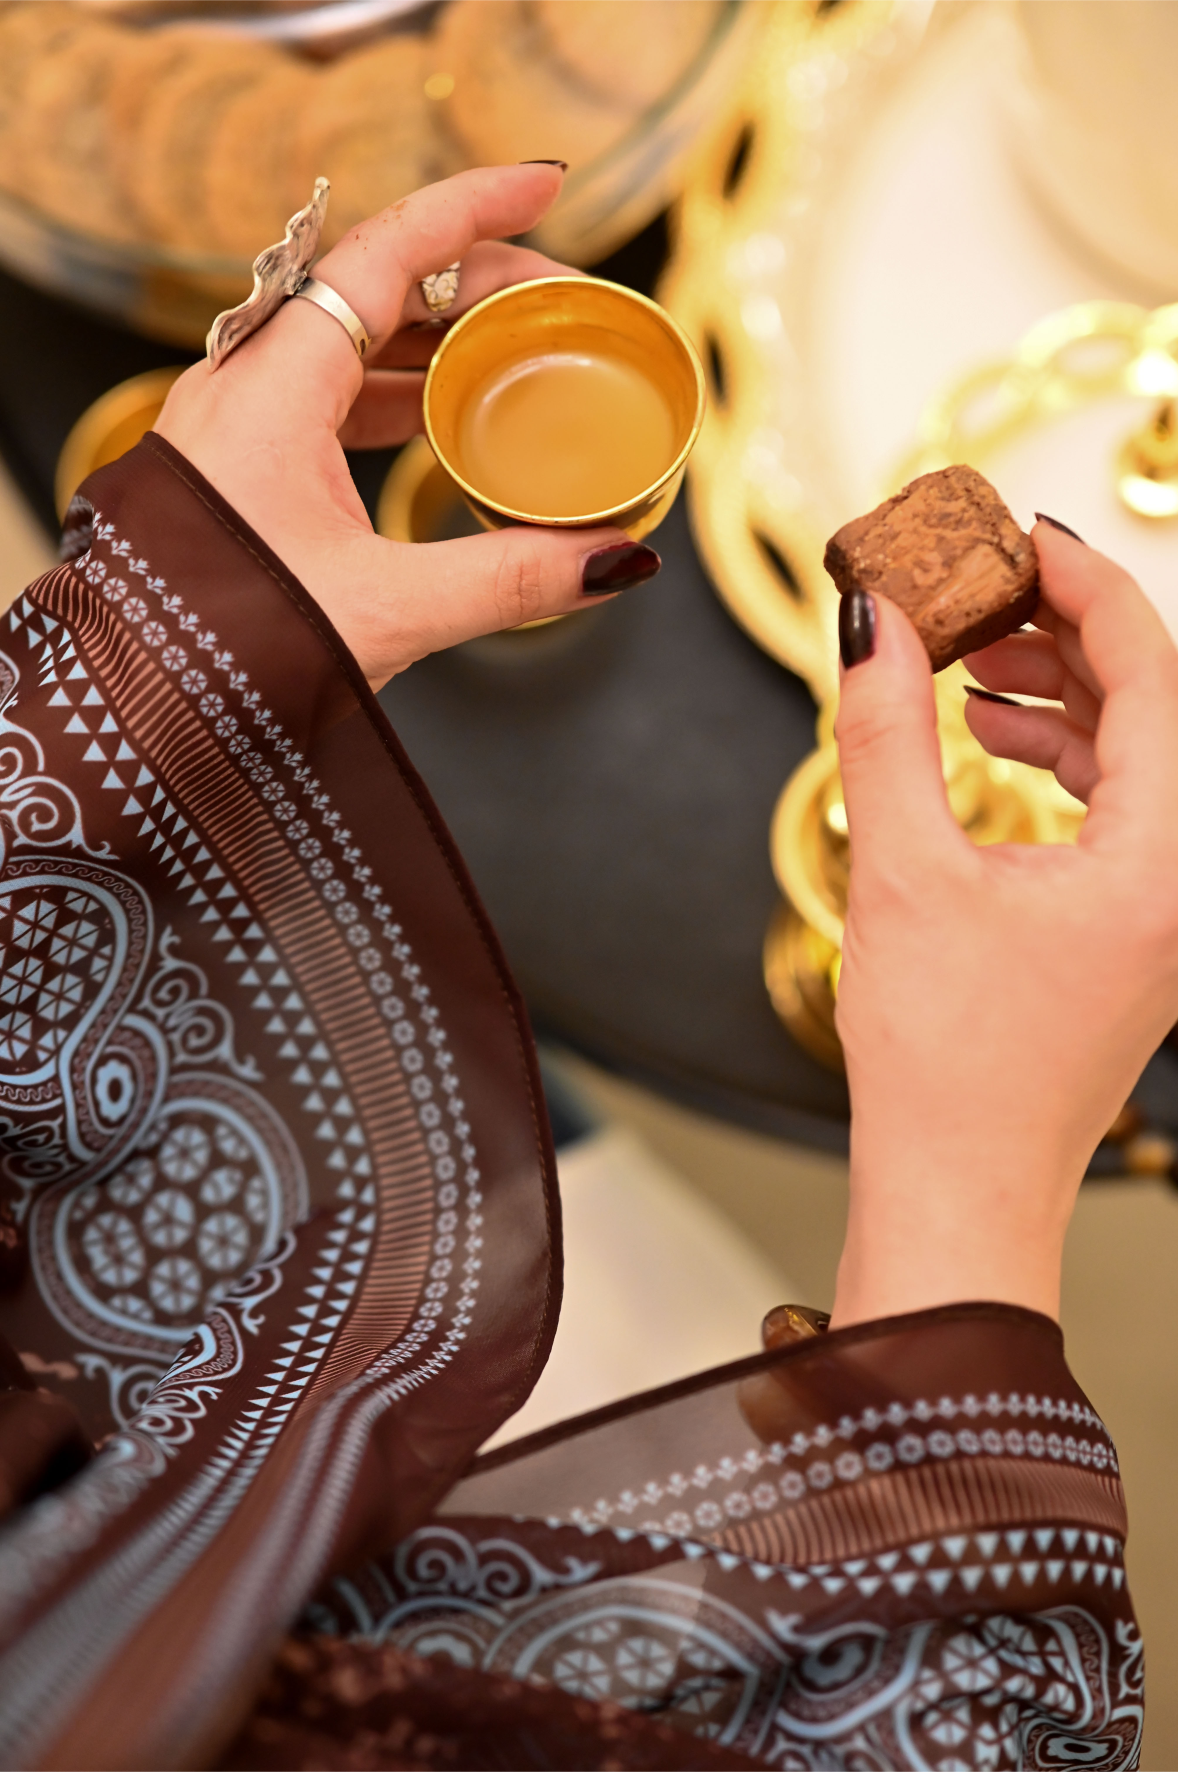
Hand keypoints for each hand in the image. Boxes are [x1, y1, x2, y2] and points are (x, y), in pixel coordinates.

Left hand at [154, 165, 655, 690]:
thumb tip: (611, 562)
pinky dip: (402, 392)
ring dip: (441, 338)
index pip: (385, 254)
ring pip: (356, 342)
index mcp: (273, 387)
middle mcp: (248, 385)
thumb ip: (507, 579)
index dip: (474, 209)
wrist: (142, 710)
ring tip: (518, 353)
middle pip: (378, 289)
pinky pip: (335, 395)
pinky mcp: (245, 464)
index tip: (547, 184)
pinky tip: (450, 419)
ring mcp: (241, 422)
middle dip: (478, 280)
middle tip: (561, 299)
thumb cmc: (232, 651)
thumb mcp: (387, 611)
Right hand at [830, 522, 1177, 1326]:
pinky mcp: (1126, 928)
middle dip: (1060, 634)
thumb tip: (871, 623)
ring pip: (1131, 754)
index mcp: (1160, 855)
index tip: (1017, 535)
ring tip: (967, 663)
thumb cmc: (944, 1060)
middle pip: (1148, 705)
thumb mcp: (903, 873)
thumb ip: (884, 732)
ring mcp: (1161, 906)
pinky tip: (985, 742)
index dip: (1083, 585)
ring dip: (1054, 694)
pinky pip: (1112, 807)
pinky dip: (1052, 758)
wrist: (959, 1188)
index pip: (1150, 671)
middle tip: (977, 589)